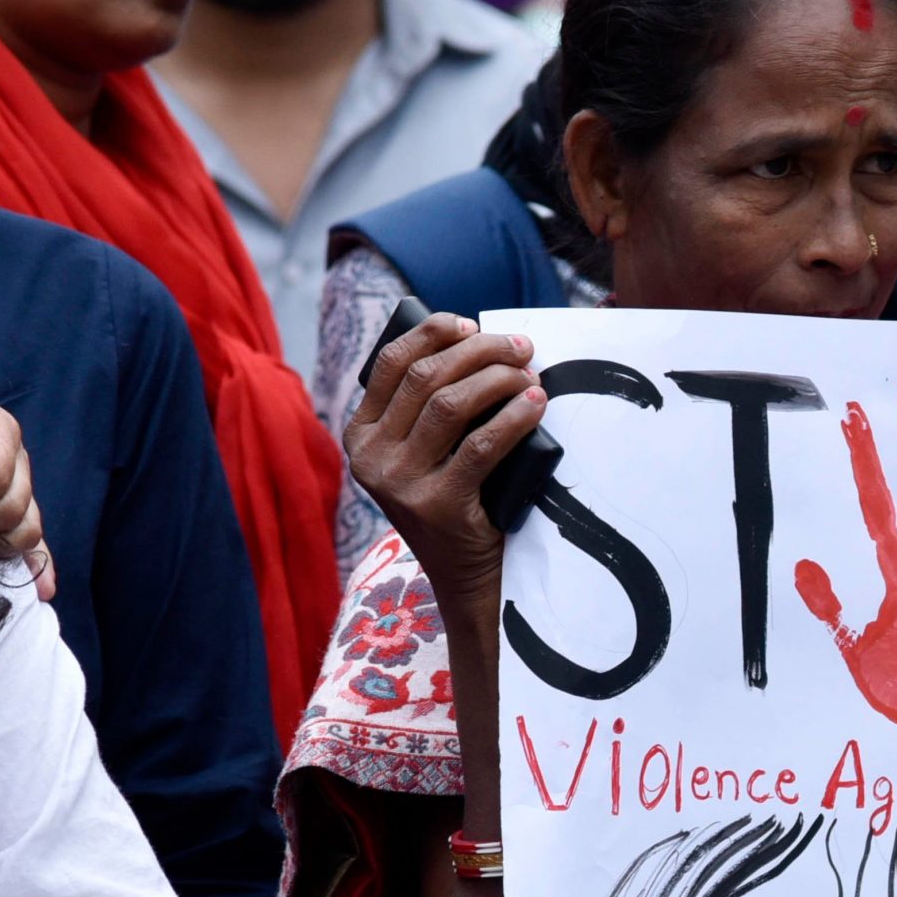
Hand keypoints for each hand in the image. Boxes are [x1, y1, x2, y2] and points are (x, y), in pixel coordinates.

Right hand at [343, 314, 543, 611]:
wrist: (464, 574)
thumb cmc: (455, 498)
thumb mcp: (424, 452)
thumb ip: (428, 407)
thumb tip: (478, 342)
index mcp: (361, 435)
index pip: (391, 363)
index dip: (433, 333)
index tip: (472, 323)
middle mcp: (371, 456)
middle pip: (425, 376)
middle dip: (479, 351)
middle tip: (520, 348)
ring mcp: (399, 482)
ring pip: (450, 404)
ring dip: (497, 379)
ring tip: (530, 375)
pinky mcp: (436, 504)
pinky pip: (481, 445)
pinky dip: (513, 416)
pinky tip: (535, 404)